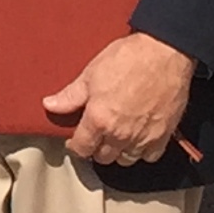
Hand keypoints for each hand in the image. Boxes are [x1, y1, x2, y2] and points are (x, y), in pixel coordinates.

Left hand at [44, 32, 195, 166]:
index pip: (82, 149)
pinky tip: (138, 137)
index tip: (76, 140)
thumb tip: (49, 105)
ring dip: (119, 152)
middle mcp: (121, 134)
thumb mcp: (91, 74)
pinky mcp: (164, 135)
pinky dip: (143, 151)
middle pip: (103, 158)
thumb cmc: (127, 59)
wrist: (164, 53)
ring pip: (126, 159)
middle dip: (96, 149)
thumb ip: (70, 96)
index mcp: (99, 120)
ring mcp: (144, 137)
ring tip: (116, 137)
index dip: (75, 146)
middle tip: (96, 135)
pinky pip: (150, 156)